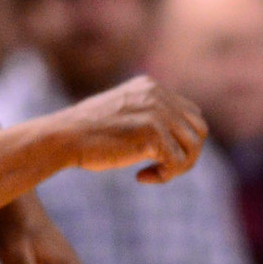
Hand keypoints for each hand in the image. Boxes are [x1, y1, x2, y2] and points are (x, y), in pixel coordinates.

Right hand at [64, 77, 207, 182]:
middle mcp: (158, 95)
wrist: (63, 137)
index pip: (190, 114)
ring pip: (193, 147)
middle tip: (163, 169)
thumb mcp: (122, 112)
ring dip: (177, 167)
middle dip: (187, 154)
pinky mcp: (154, 134)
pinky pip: (177, 163)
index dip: (182, 139)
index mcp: (151, 87)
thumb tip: (175, 139)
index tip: (159, 154)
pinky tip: (141, 177)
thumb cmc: (86, 132)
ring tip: (152, 174)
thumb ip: (147, 115)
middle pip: (199, 130)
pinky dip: (164, 176)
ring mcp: (158, 113)